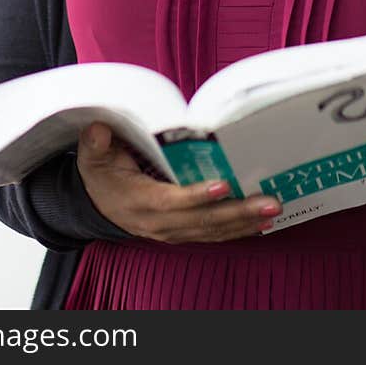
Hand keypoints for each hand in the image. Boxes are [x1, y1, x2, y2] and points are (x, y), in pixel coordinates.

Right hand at [76, 122, 281, 241]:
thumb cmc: (102, 173)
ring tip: (272, 209)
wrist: (98, 204)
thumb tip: (100, 130)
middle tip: (268, 202)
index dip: (196, 196)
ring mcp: (172, 231)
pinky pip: (212, 234)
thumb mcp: (93, 157)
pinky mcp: (182, 232)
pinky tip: (261, 223)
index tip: (223, 184)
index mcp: (138, 201)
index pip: (170, 202)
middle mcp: (158, 222)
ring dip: (244, 223)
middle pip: (201, 220)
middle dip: (236, 213)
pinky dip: (238, 230)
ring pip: (211, 231)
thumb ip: (95, 144)